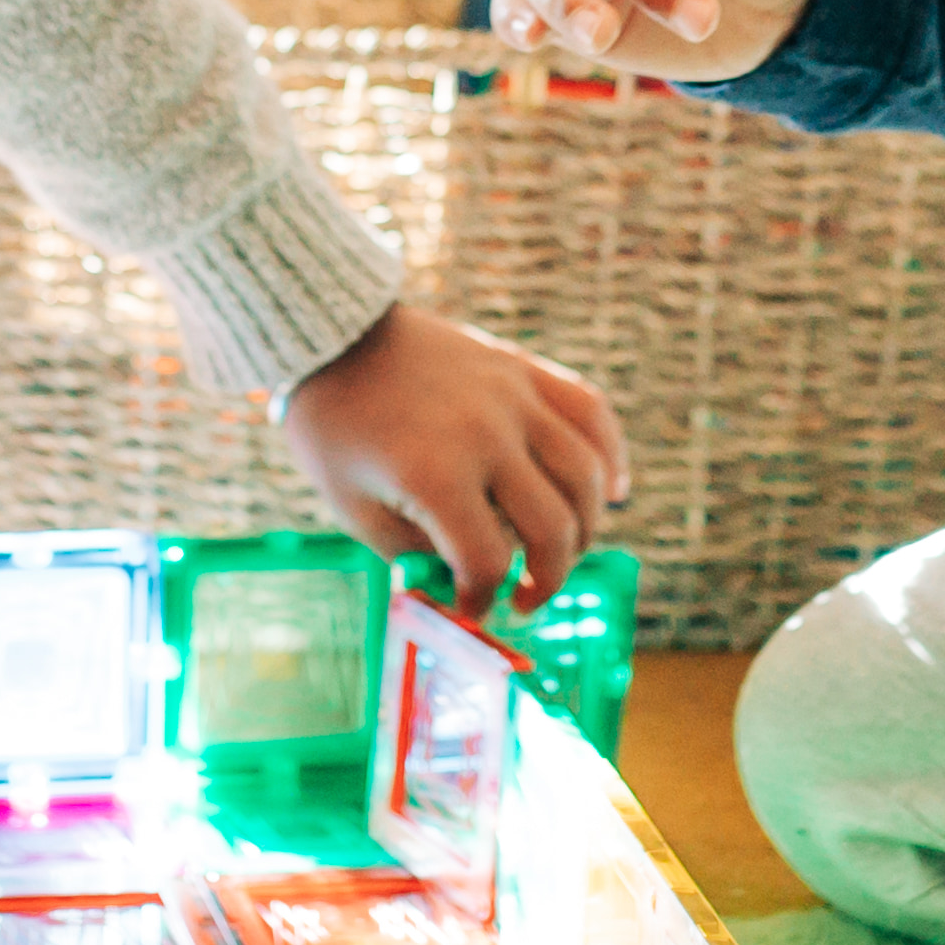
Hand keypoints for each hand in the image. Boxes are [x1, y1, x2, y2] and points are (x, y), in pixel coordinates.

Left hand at [275, 302, 630, 611]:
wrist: (333, 336)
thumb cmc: (334, 432)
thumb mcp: (354, 509)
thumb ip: (414, 556)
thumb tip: (466, 588)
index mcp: (434, 473)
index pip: (488, 563)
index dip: (483, 600)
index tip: (471, 607)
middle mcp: (485, 434)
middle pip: (553, 529)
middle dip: (547, 580)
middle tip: (525, 598)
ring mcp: (512, 396)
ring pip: (586, 475)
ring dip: (584, 529)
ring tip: (560, 553)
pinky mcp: (523, 369)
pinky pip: (591, 411)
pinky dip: (610, 455)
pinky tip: (612, 492)